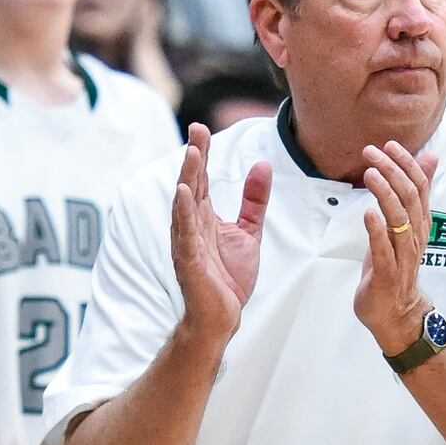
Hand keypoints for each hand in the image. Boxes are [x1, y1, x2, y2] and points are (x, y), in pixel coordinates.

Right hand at [171, 123, 271, 343]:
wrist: (223, 316)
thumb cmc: (229, 277)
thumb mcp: (249, 231)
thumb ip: (254, 200)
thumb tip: (262, 165)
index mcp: (203, 217)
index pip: (201, 179)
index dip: (202, 154)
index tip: (202, 129)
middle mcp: (191, 225)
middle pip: (191, 184)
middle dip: (194, 157)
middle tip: (197, 131)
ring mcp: (187, 242)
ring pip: (185, 205)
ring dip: (188, 178)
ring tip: (193, 154)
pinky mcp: (188, 260)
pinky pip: (185, 233)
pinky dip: (183, 212)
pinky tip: (183, 193)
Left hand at [354, 141, 439, 354]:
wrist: (396, 313)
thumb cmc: (396, 266)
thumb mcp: (406, 226)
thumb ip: (415, 193)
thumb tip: (431, 157)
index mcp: (419, 224)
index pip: (419, 187)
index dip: (407, 164)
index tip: (390, 144)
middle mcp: (415, 237)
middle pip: (409, 198)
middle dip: (392, 171)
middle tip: (372, 151)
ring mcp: (403, 256)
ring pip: (400, 220)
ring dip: (385, 194)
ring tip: (370, 173)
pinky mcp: (388, 274)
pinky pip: (384, 250)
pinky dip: (377, 231)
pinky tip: (368, 213)